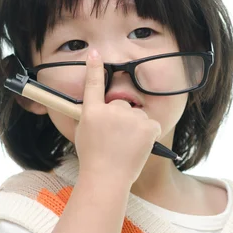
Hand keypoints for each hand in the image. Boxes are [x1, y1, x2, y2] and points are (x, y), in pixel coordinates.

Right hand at [74, 49, 161, 183]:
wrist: (107, 178)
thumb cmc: (93, 160)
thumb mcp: (82, 135)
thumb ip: (90, 118)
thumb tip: (96, 110)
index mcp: (92, 112)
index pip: (93, 84)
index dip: (94, 67)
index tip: (95, 53)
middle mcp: (110, 110)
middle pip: (121, 105)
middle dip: (121, 118)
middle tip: (116, 139)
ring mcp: (130, 117)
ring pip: (137, 115)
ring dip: (135, 127)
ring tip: (126, 146)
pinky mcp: (148, 125)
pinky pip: (151, 125)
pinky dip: (148, 134)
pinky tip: (138, 146)